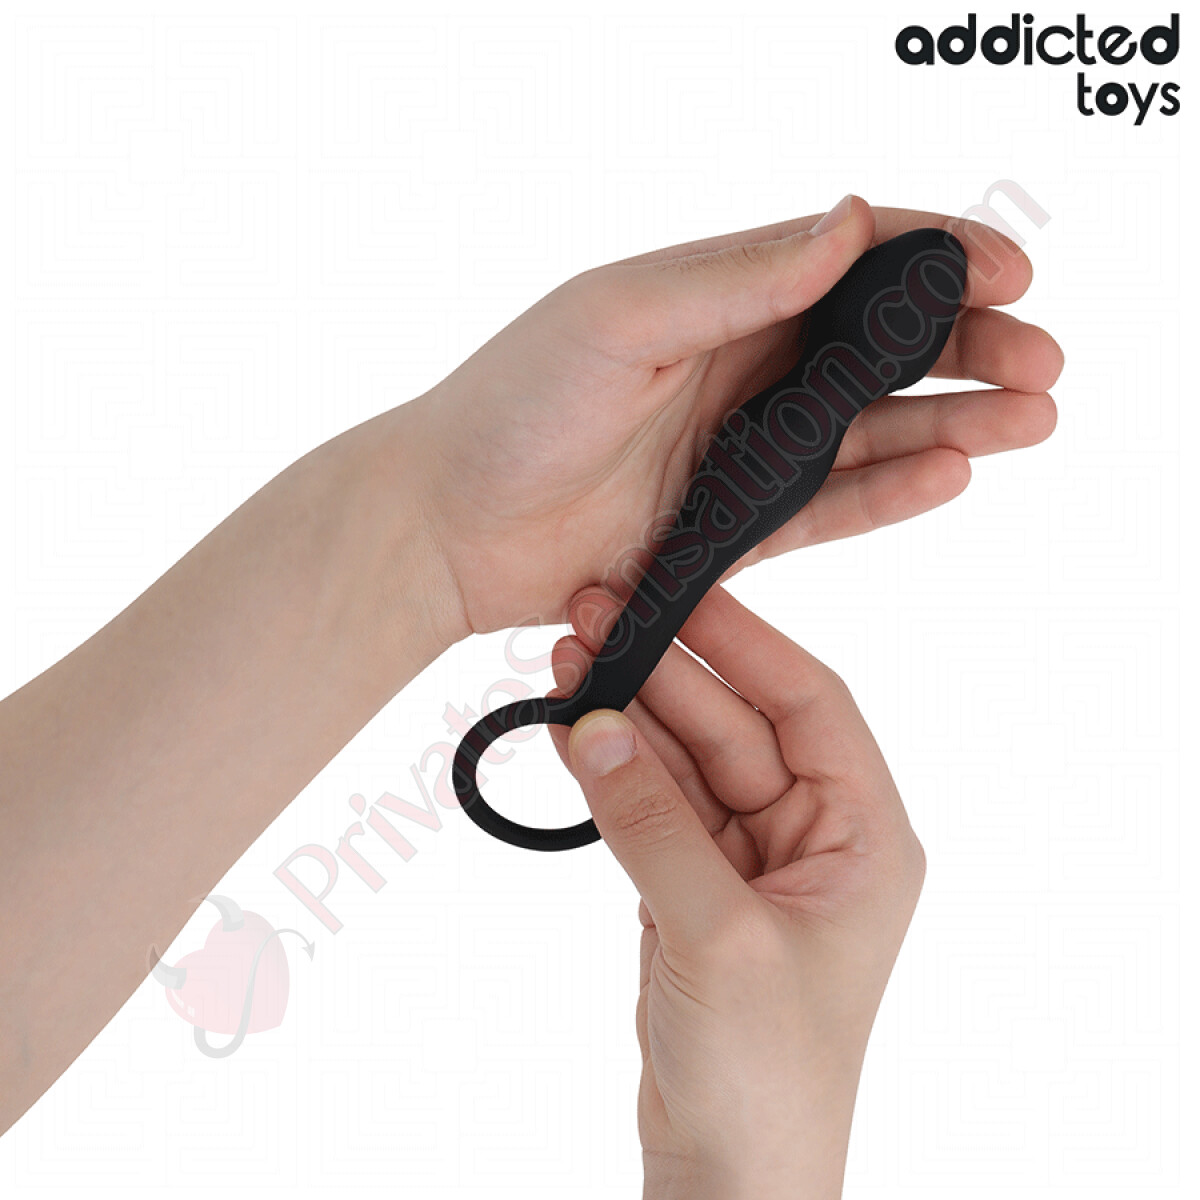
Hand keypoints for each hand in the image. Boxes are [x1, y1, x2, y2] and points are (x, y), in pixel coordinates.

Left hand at [411, 196, 1061, 637]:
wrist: (447, 524)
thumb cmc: (510, 407)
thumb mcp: (619, 318)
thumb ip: (737, 279)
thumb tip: (850, 222)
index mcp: (716, 295)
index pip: (851, 259)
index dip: (938, 259)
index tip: (1013, 273)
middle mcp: (737, 365)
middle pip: (880, 348)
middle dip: (968, 349)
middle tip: (1042, 365)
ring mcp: (738, 449)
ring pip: (868, 430)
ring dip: (950, 423)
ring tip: (1028, 422)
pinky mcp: (730, 526)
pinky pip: (826, 506)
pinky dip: (887, 493)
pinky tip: (949, 475)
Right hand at [547, 585, 926, 1198]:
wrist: (730, 1173)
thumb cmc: (767, 1073)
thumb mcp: (718, 935)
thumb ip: (654, 824)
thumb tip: (595, 725)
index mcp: (861, 836)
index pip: (807, 703)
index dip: (743, 641)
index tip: (679, 590)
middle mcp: (811, 837)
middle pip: (733, 723)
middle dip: (663, 672)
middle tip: (592, 618)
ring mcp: (747, 860)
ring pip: (686, 759)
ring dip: (629, 713)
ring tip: (566, 657)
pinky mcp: (693, 885)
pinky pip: (653, 804)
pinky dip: (612, 768)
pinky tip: (570, 725)